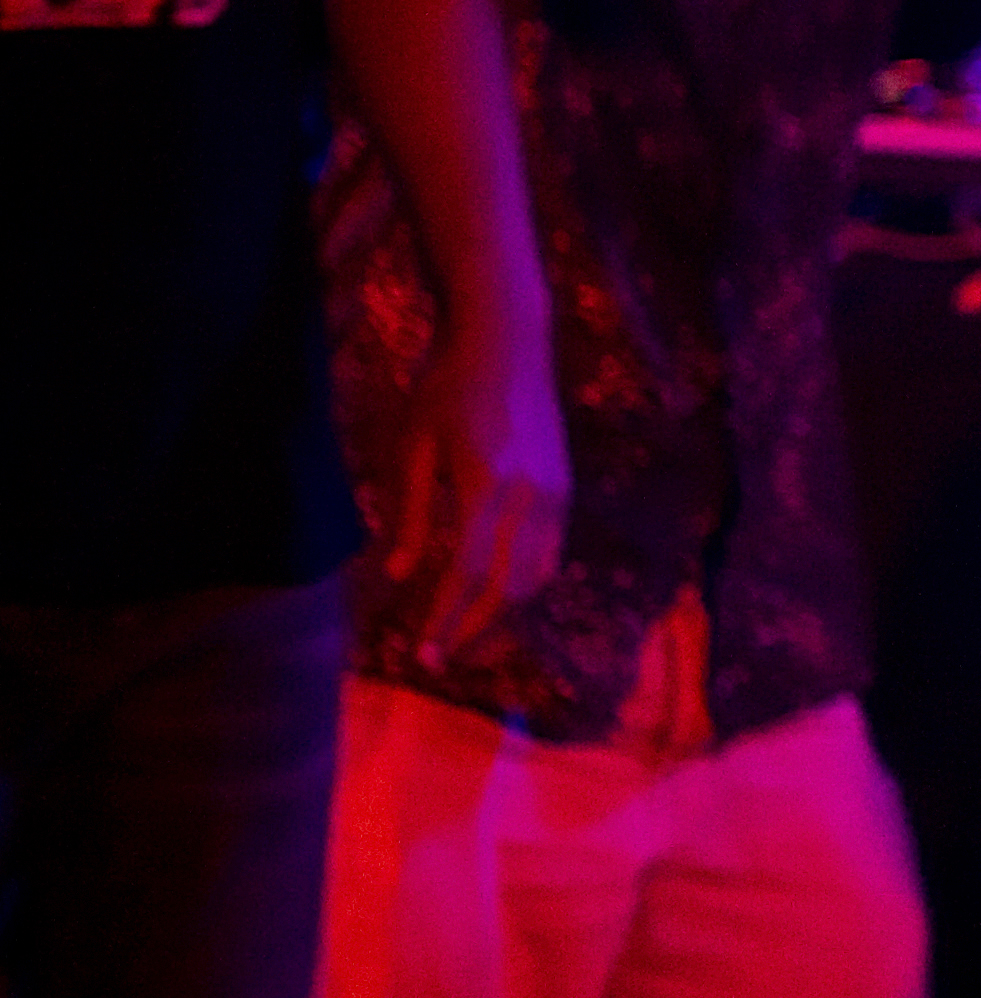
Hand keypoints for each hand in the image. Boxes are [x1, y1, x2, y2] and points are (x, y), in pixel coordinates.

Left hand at [387, 300, 571, 671]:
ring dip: (503, 613)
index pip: (465, 572)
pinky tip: (496, 593)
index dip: (443, 619)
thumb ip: (410, 512)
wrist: (508, 338)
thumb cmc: (445, 385)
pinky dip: (524, 582)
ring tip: (468, 636)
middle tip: (440, 659)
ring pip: (537, 574)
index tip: (419, 655)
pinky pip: (550, 550)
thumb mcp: (412, 445)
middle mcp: (530, 494)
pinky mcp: (565, 485)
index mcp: (486, 483)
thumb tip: (398, 575)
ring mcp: (555, 490)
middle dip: (475, 629)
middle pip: (509, 585)